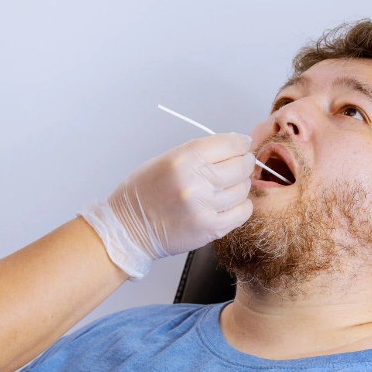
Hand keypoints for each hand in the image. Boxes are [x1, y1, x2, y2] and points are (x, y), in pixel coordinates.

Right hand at [80, 132, 254, 278]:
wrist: (127, 228)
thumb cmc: (143, 194)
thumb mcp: (165, 160)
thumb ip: (198, 153)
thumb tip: (232, 148)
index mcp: (183, 159)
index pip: (228, 143)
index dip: (241, 143)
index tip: (243, 145)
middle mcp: (195, 181)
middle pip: (240, 166)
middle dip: (244, 162)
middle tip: (242, 163)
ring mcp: (204, 206)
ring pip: (243, 189)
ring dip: (240, 185)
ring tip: (228, 186)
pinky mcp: (209, 228)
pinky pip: (242, 212)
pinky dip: (241, 206)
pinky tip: (231, 203)